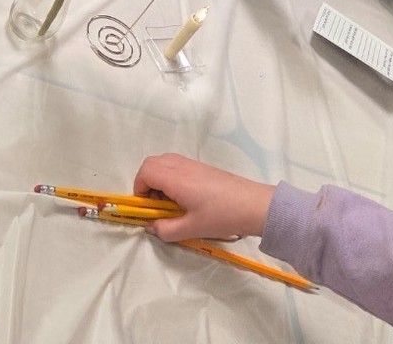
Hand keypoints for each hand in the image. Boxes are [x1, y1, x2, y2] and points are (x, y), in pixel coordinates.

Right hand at [132, 154, 274, 241]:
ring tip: (170, 203)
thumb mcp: (191, 229)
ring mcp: (192, 164)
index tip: (147, 208)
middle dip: (146, 183)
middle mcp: (181, 165)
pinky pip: (176, 165)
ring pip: (163, 162)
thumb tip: (151, 226)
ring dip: (158, 180)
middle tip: (156, 206)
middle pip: (151, 163)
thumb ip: (165, 229)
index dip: (139, 189)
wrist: (253, 205)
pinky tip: (184, 198)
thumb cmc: (221, 216)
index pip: (145, 171)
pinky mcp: (201, 167)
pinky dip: (171, 178)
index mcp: (176, 178)